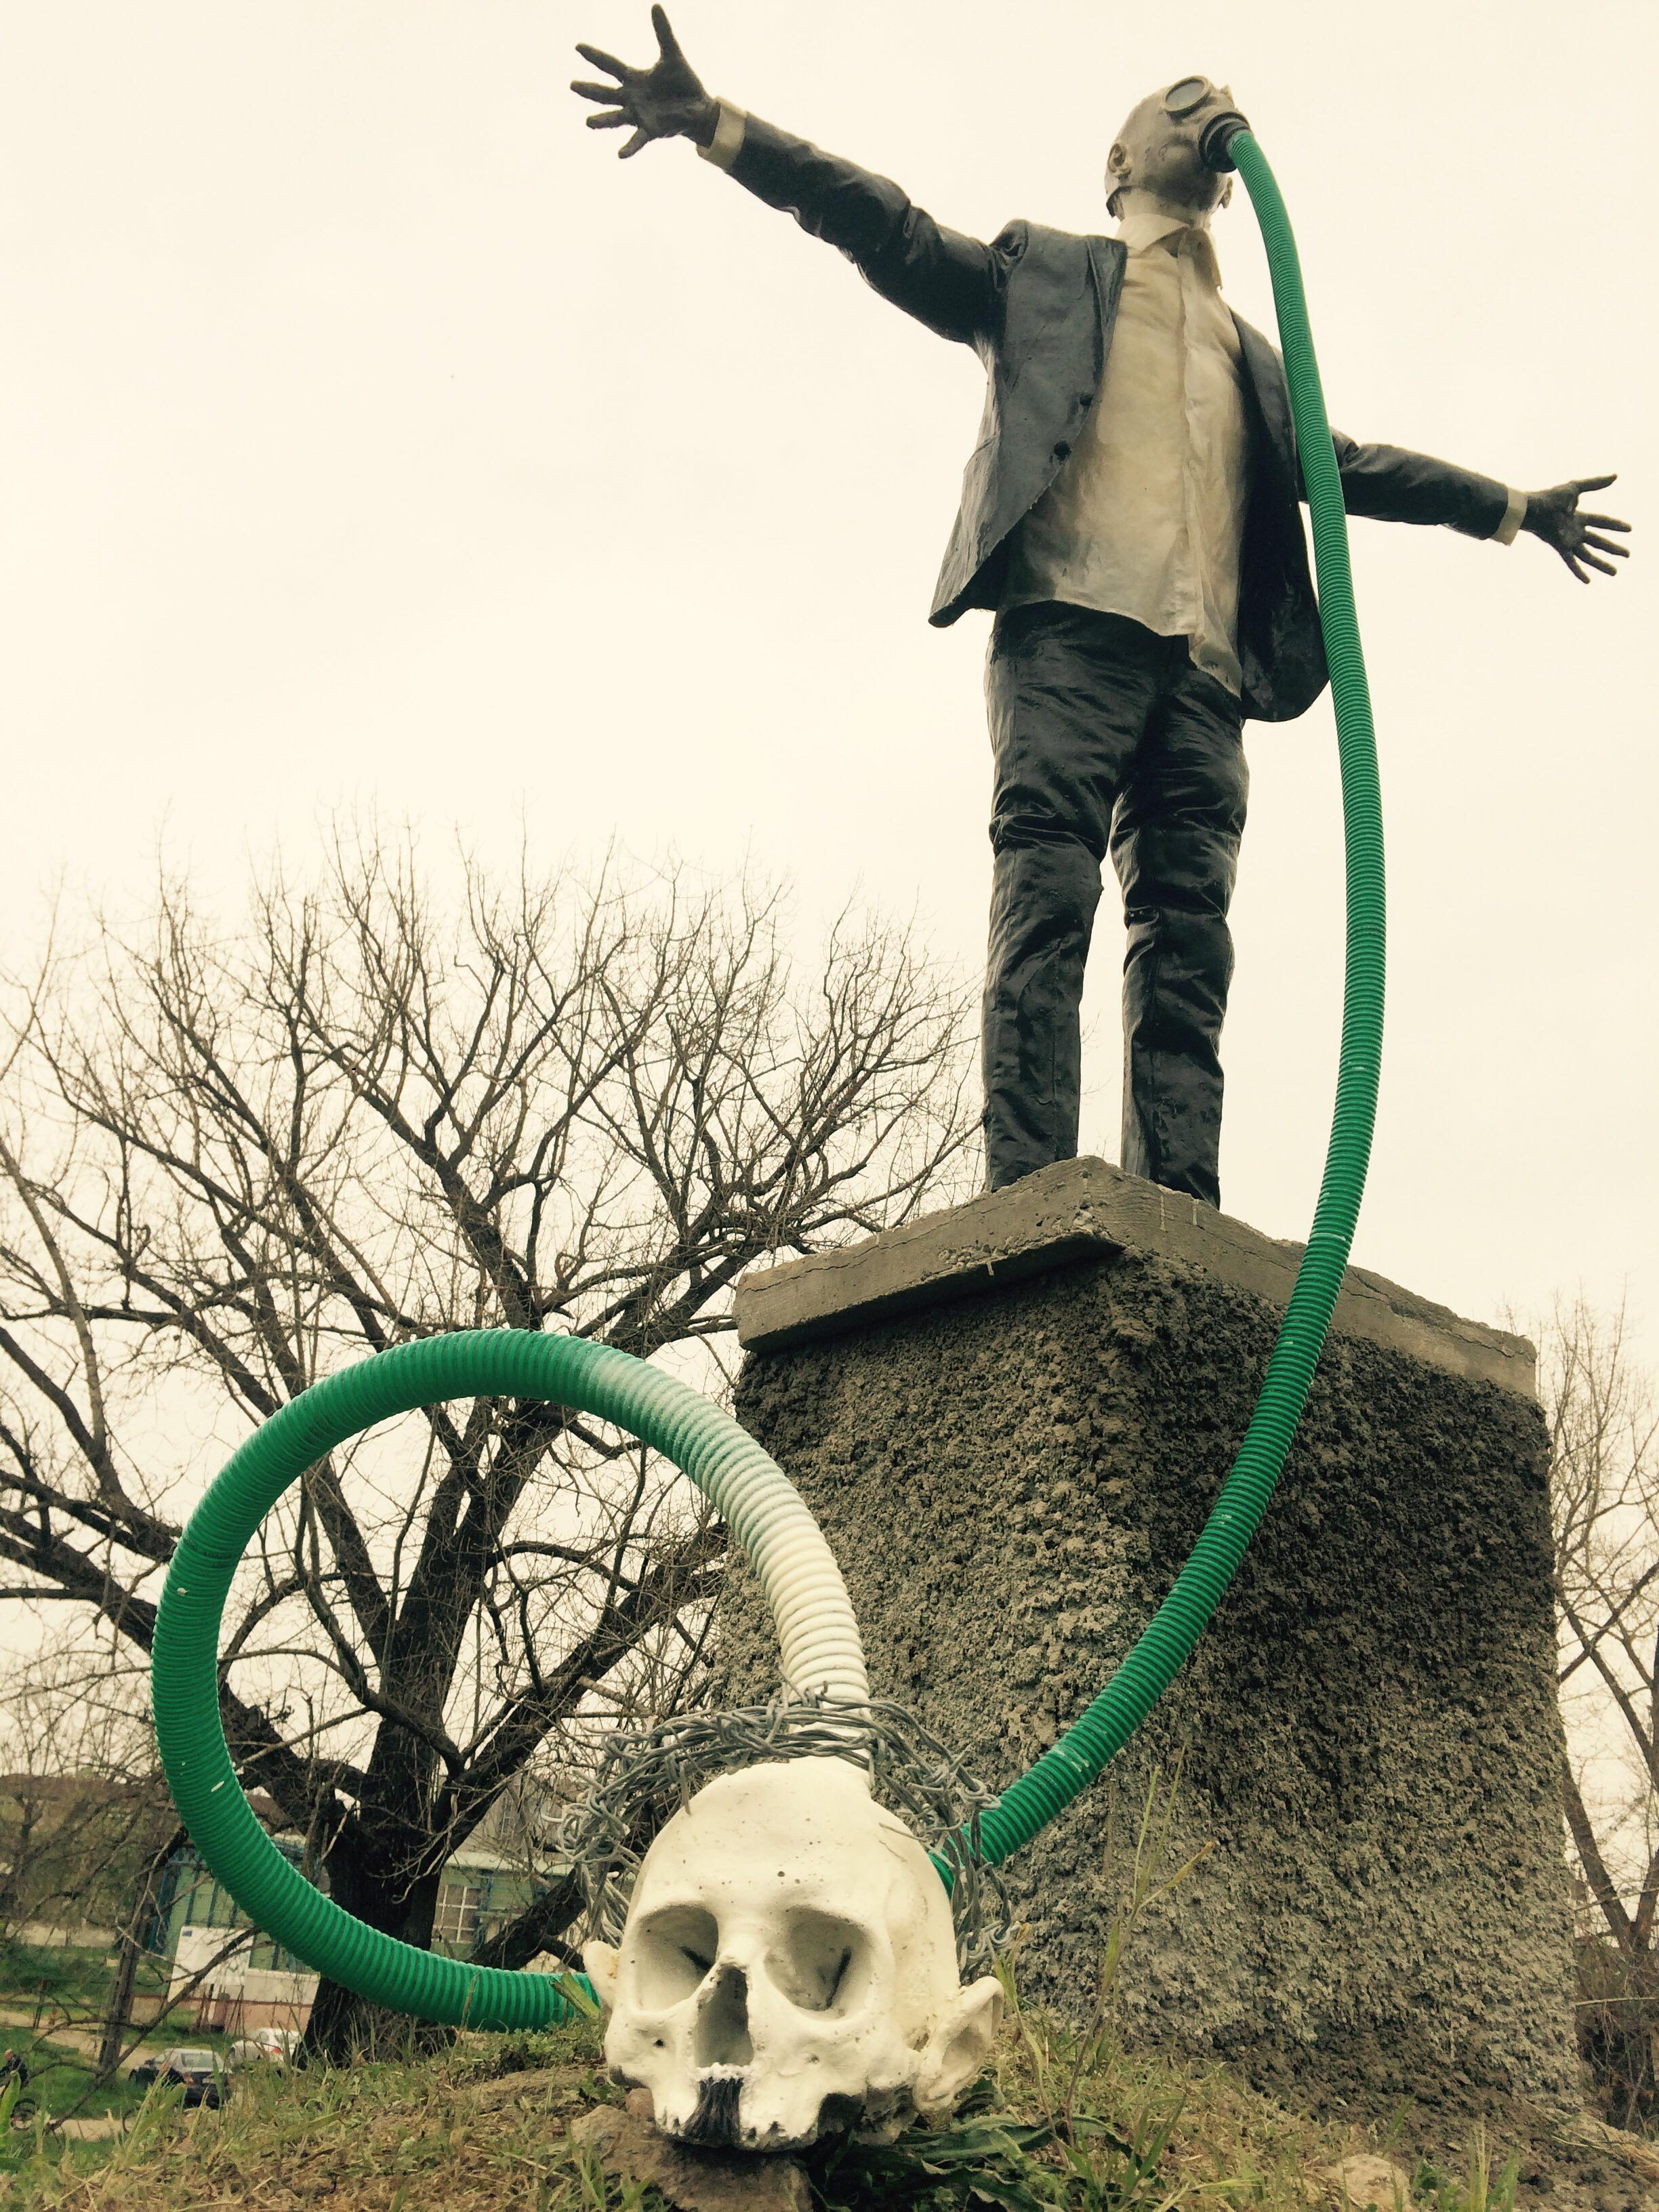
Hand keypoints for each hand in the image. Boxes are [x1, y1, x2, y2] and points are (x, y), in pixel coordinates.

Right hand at [571, 6, 716, 158]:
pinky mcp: (651, 130)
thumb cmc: (683, 82)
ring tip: (588, 122)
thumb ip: (663, 33)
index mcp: (634, 79)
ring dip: (602, 121)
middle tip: (572, 85)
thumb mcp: (672, 55)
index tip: (578, 47)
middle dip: (589, 90)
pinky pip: (637, 139)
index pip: (610, 65)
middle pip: (606, 93)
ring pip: (615, 118)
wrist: (699, 107)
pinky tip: (619, 154)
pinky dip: (629, 147)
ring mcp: (639, 115)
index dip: (595, 56)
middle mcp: (632, 98)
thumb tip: (655, 5)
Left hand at [1521, 476, 1631, 584]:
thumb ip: (1595, 483)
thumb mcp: (1576, 487)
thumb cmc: (1550, 497)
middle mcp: (1576, 531)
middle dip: (1613, 548)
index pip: (1602, 522)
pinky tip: (1588, 581)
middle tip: (1628, 555)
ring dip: (1602, 564)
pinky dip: (1579, 572)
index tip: (1630, 529)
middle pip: (1599, 542)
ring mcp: (1568, 541)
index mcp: (1580, 517)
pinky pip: (1571, 562)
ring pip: (1589, 556)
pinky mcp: (1560, 548)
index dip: (1616, 525)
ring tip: (1615, 572)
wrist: (1533, 509)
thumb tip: (1615, 476)